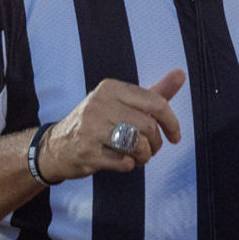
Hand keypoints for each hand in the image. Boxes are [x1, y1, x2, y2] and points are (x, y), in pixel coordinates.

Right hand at [39, 71, 184, 180]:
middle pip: (148, 126)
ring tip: (138, 156)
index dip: (172, 122)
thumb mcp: (123, 102)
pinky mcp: (88, 152)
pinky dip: (129, 165)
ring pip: (138, 145)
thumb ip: (155, 91)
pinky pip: (124, 162)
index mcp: (111, 88)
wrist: (57, 146)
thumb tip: (181, 74)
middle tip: (151, 149)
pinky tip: (122, 161)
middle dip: (156, 143)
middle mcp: (100, 104)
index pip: (155, 102)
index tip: (174, 136)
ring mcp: (91, 129)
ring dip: (144, 156)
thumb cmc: (97, 122)